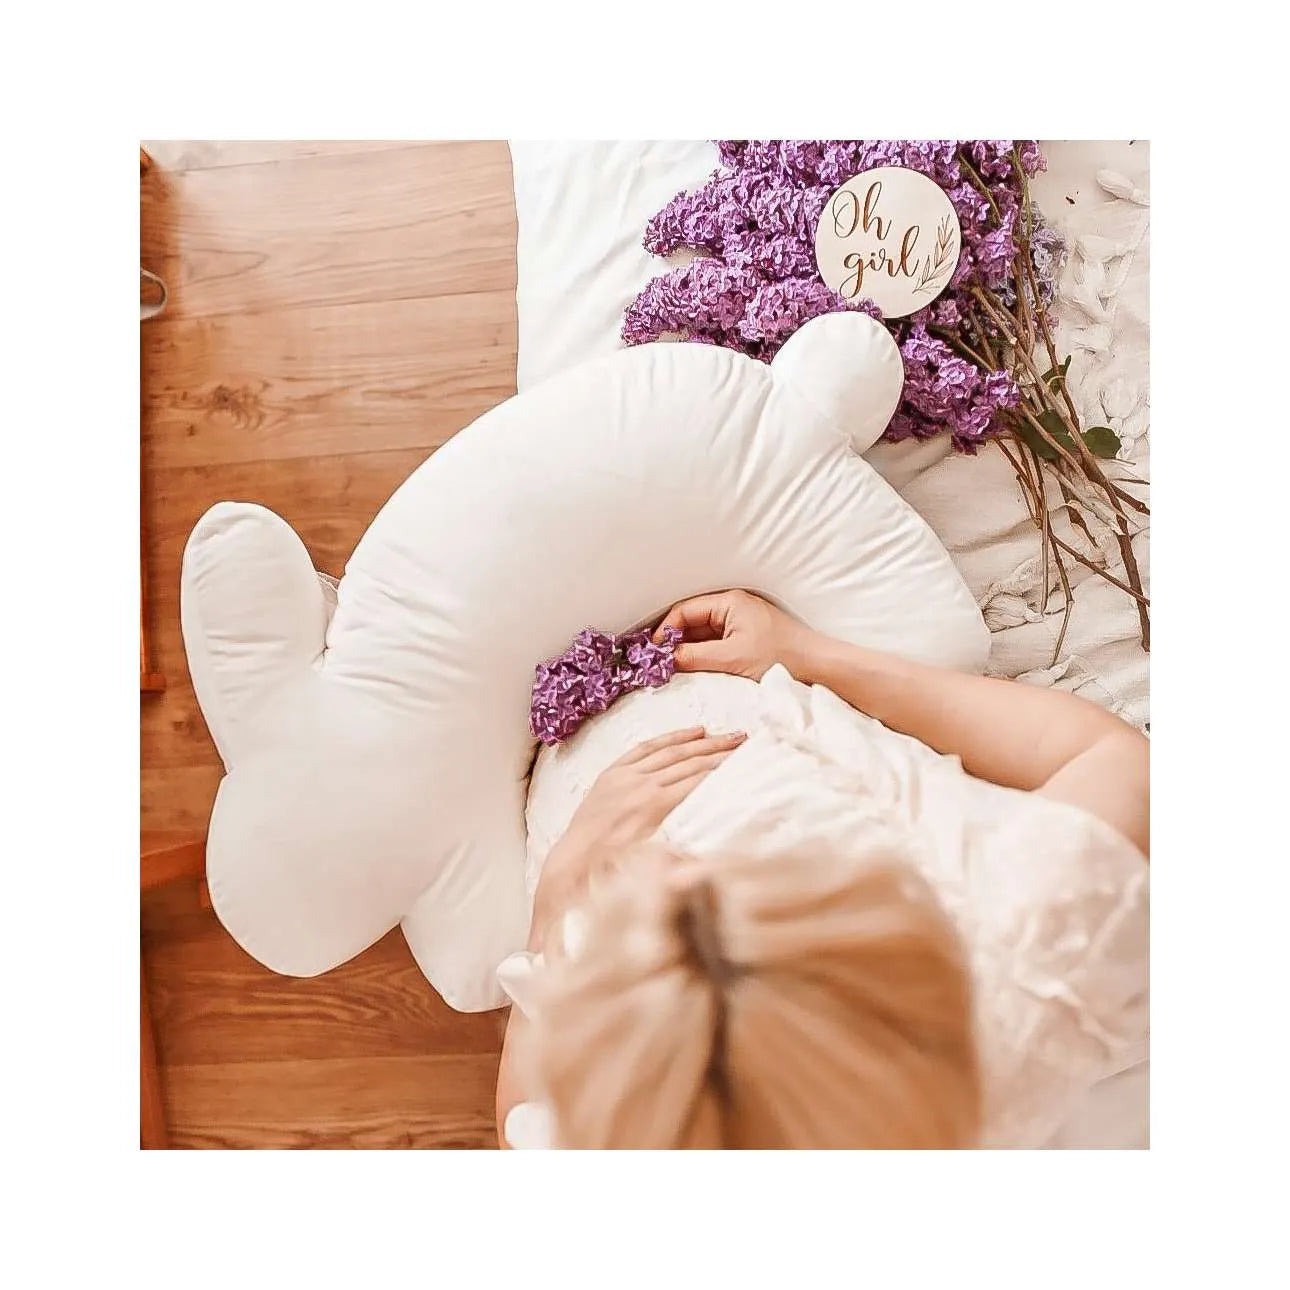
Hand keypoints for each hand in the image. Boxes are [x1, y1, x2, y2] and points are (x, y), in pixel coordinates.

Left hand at [535, 726, 744, 921]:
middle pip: (691, 761)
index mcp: (656, 806)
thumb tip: (721, 858)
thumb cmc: (616, 870)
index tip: (748, 760)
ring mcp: (627, 775)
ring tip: (727, 734)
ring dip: (702, 741)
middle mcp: (643, 784)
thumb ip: (687, 856)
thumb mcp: (655, 863)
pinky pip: (646, 747)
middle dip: (721, 750)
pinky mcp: (614, 772)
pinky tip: (692, 732)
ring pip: (672, 751)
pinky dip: (670, 738)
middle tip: (746, 741)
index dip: (725, 768)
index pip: (700, 779)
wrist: (575, 863)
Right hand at [654, 590, 814, 680]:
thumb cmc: (779, 657)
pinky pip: (715, 641)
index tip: (653, 653)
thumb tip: (665, 660)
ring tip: (672, 668)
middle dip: (673, 640)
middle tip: (658, 663)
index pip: (683, 611)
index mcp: (728, 602)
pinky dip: (702, 653)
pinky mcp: (746, 636)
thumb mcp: (730, 658)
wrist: (818, 666)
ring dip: (687, 649)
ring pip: (702, 633)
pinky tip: (693, 668)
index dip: (664, 631)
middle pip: (691, 620)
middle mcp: (732, 606)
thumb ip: (693, 657)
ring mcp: (740, 621)